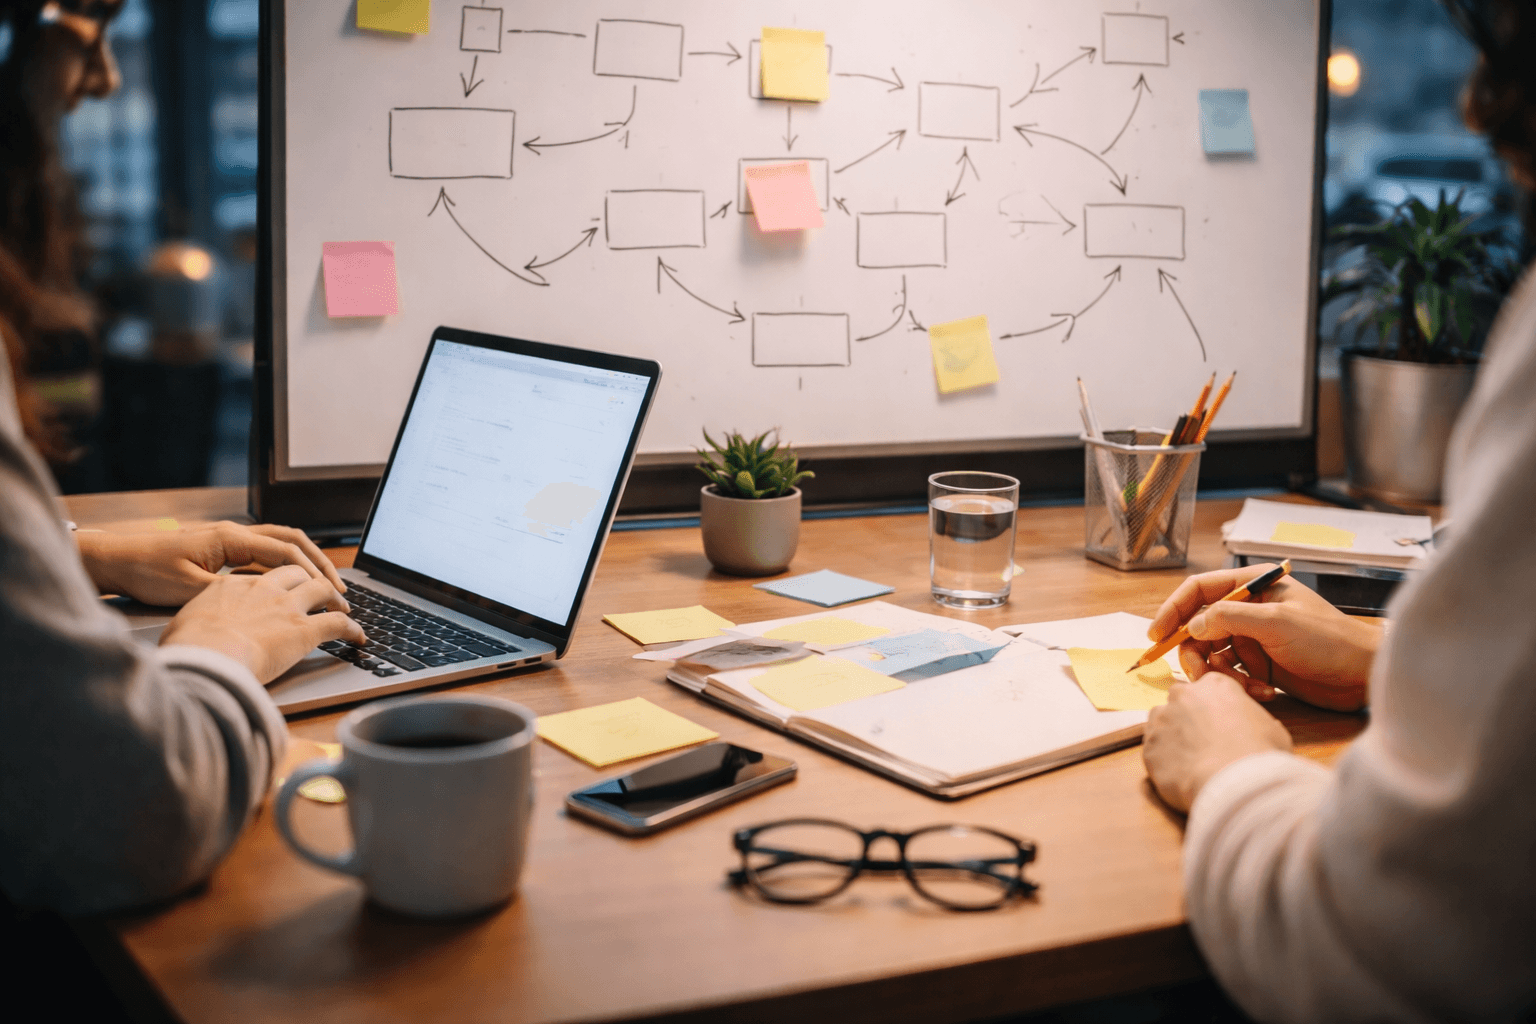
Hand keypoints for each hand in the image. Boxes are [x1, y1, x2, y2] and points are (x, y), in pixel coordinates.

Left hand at [76, 521, 346, 606]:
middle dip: (320, 562)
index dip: (314, 573)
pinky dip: (284, 563)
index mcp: (230, 539)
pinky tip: (289, 582)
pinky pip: (263, 550)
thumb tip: (268, 600)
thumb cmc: (147, 572)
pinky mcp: (219, 548)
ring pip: (279, 542)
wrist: (115, 559)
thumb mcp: (190, 589)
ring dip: (305, 560)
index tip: (333, 593)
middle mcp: (233, 533)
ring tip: (323, 583)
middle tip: (340, 588)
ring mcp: (227, 538)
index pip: (286, 552)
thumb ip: (232, 592)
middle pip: (291, 539)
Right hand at [159, 565, 366, 683]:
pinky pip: (338, 623)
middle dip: (309, 581)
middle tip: (318, 594)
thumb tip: (190, 636)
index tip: (278, 593)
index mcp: (232, 587)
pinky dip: (353, 629)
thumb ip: (196, 623)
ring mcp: (286, 607)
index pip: (260, 577)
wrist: (203, 657)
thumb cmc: (186, 648)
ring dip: (335, 598)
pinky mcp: (304, 629)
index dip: (273, 584)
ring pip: (321, 589)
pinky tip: (359, 637)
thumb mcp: (183, 625)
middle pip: (295, 573)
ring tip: (343, 609)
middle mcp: (263, 590)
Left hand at [1143, 673, 1292, 811]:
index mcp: (1215, 685)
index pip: (1211, 690)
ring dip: (1173, 737)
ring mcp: (1161, 719)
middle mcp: (1182, 695)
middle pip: (1182, 701)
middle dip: (1190, 718)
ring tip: (1193, 761)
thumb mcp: (1272, 730)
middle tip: (1205, 743)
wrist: (1234, 784)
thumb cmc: (1259, 755)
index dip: (1217, 709)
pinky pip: (1154, 750)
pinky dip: (1165, 761)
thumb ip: (1253, 721)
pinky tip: (1182, 774)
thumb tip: (1252, 729)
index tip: (1222, 726)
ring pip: (1162, 723)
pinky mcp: (1148, 745)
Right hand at [1147, 564, 1379, 711]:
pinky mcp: (1258, 664)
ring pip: (1210, 653)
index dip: (1173, 610)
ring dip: (1219, 674)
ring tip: (1244, 687)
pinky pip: (1229, 673)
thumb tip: (1192, 626)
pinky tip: (1262, 692)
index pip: (1199, 590)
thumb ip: (1230, 618)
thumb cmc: (1330, 640)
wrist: (1365, 676)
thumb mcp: (1278, 623)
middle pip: (1198, 626)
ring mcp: (1252, 637)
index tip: (1157, 635)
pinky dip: (1238, 685)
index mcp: (1252, 585)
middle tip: (1199, 675)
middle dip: (1194, 652)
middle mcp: (1247, 608)